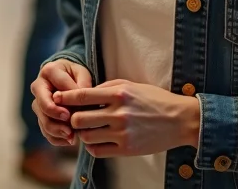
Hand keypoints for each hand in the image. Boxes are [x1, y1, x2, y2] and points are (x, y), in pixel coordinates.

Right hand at [30, 59, 93, 146]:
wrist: (68, 77)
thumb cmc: (77, 74)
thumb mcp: (83, 74)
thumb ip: (83, 85)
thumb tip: (81, 101)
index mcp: (48, 72)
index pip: (52, 89)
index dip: (60, 105)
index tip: (70, 115)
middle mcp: (38, 87)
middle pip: (43, 107)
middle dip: (56, 120)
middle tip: (69, 130)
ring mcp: (38, 103)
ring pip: (43, 121)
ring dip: (57, 132)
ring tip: (72, 139)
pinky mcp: (41, 116)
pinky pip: (46, 131)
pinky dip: (57, 139)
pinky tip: (70, 141)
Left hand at [54, 80, 200, 158]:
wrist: (180, 120)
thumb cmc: (155, 99)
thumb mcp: (131, 85)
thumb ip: (107, 87)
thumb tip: (83, 94)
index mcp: (119, 94)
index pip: (82, 96)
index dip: (65, 97)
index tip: (57, 98)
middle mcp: (119, 113)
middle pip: (79, 119)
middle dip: (73, 119)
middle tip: (74, 118)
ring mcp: (122, 133)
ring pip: (86, 137)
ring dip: (82, 134)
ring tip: (86, 129)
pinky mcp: (127, 149)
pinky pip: (98, 151)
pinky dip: (93, 146)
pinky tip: (97, 140)